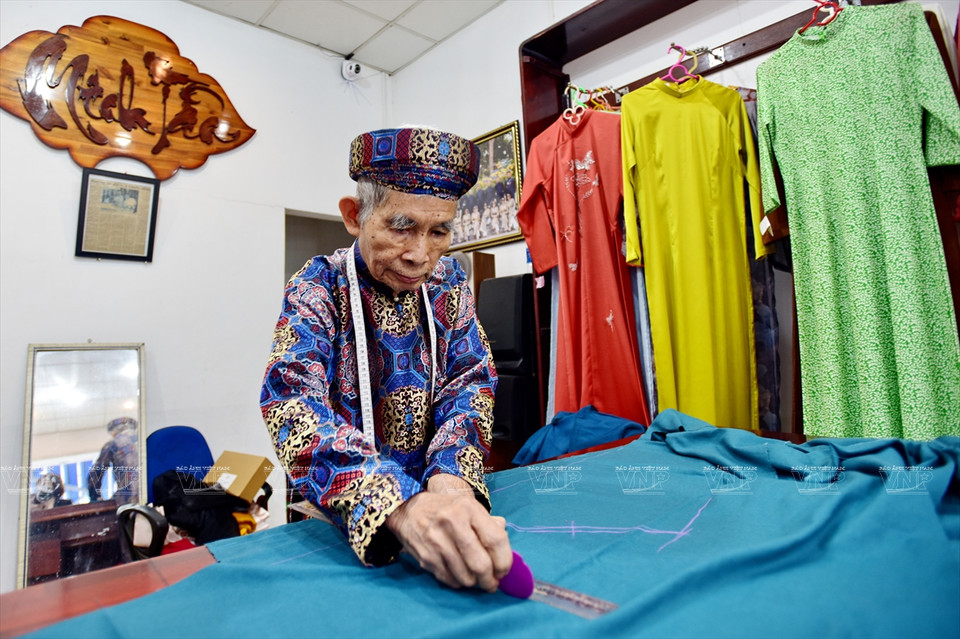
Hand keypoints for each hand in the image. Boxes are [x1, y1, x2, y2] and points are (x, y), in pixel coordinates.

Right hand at [386, 474, 512, 591]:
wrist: (407, 510)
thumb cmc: (445, 509)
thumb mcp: (468, 507)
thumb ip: (490, 525)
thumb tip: (506, 551)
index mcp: (468, 508)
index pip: (495, 540)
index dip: (504, 561)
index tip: (504, 571)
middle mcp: (452, 523)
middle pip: (480, 564)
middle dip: (490, 580)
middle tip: (492, 583)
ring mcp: (437, 542)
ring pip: (465, 577)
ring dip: (474, 583)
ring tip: (475, 578)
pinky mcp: (426, 557)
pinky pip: (449, 580)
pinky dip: (458, 582)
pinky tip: (460, 576)